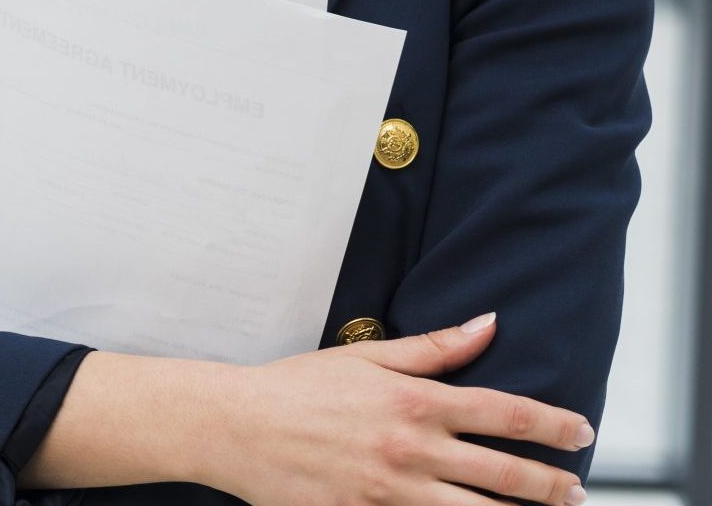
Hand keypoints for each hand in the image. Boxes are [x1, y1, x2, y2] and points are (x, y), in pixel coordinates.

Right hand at [201, 314, 592, 505]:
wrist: (232, 426)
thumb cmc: (295, 387)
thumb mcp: (363, 356)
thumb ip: (433, 347)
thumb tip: (489, 324)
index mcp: (414, 402)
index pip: (506, 414)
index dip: (554, 426)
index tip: (580, 432)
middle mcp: (411, 449)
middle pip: (506, 475)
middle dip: (552, 485)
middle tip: (575, 489)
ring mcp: (390, 492)